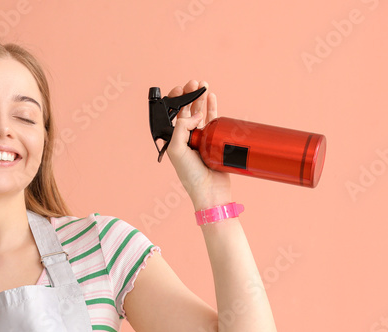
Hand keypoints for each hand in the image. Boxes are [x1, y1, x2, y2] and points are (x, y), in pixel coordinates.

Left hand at [163, 79, 233, 210]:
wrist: (211, 191)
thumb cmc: (191, 175)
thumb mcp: (178, 150)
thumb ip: (182, 128)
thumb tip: (194, 115)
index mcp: (174, 140)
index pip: (173, 115)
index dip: (176, 101)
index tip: (181, 89)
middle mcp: (186, 138)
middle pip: (187, 111)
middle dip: (190, 95)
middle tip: (194, 83)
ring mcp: (201, 139)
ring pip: (200, 113)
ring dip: (201, 98)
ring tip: (204, 85)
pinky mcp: (214, 141)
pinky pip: (213, 120)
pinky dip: (212, 108)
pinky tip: (212, 97)